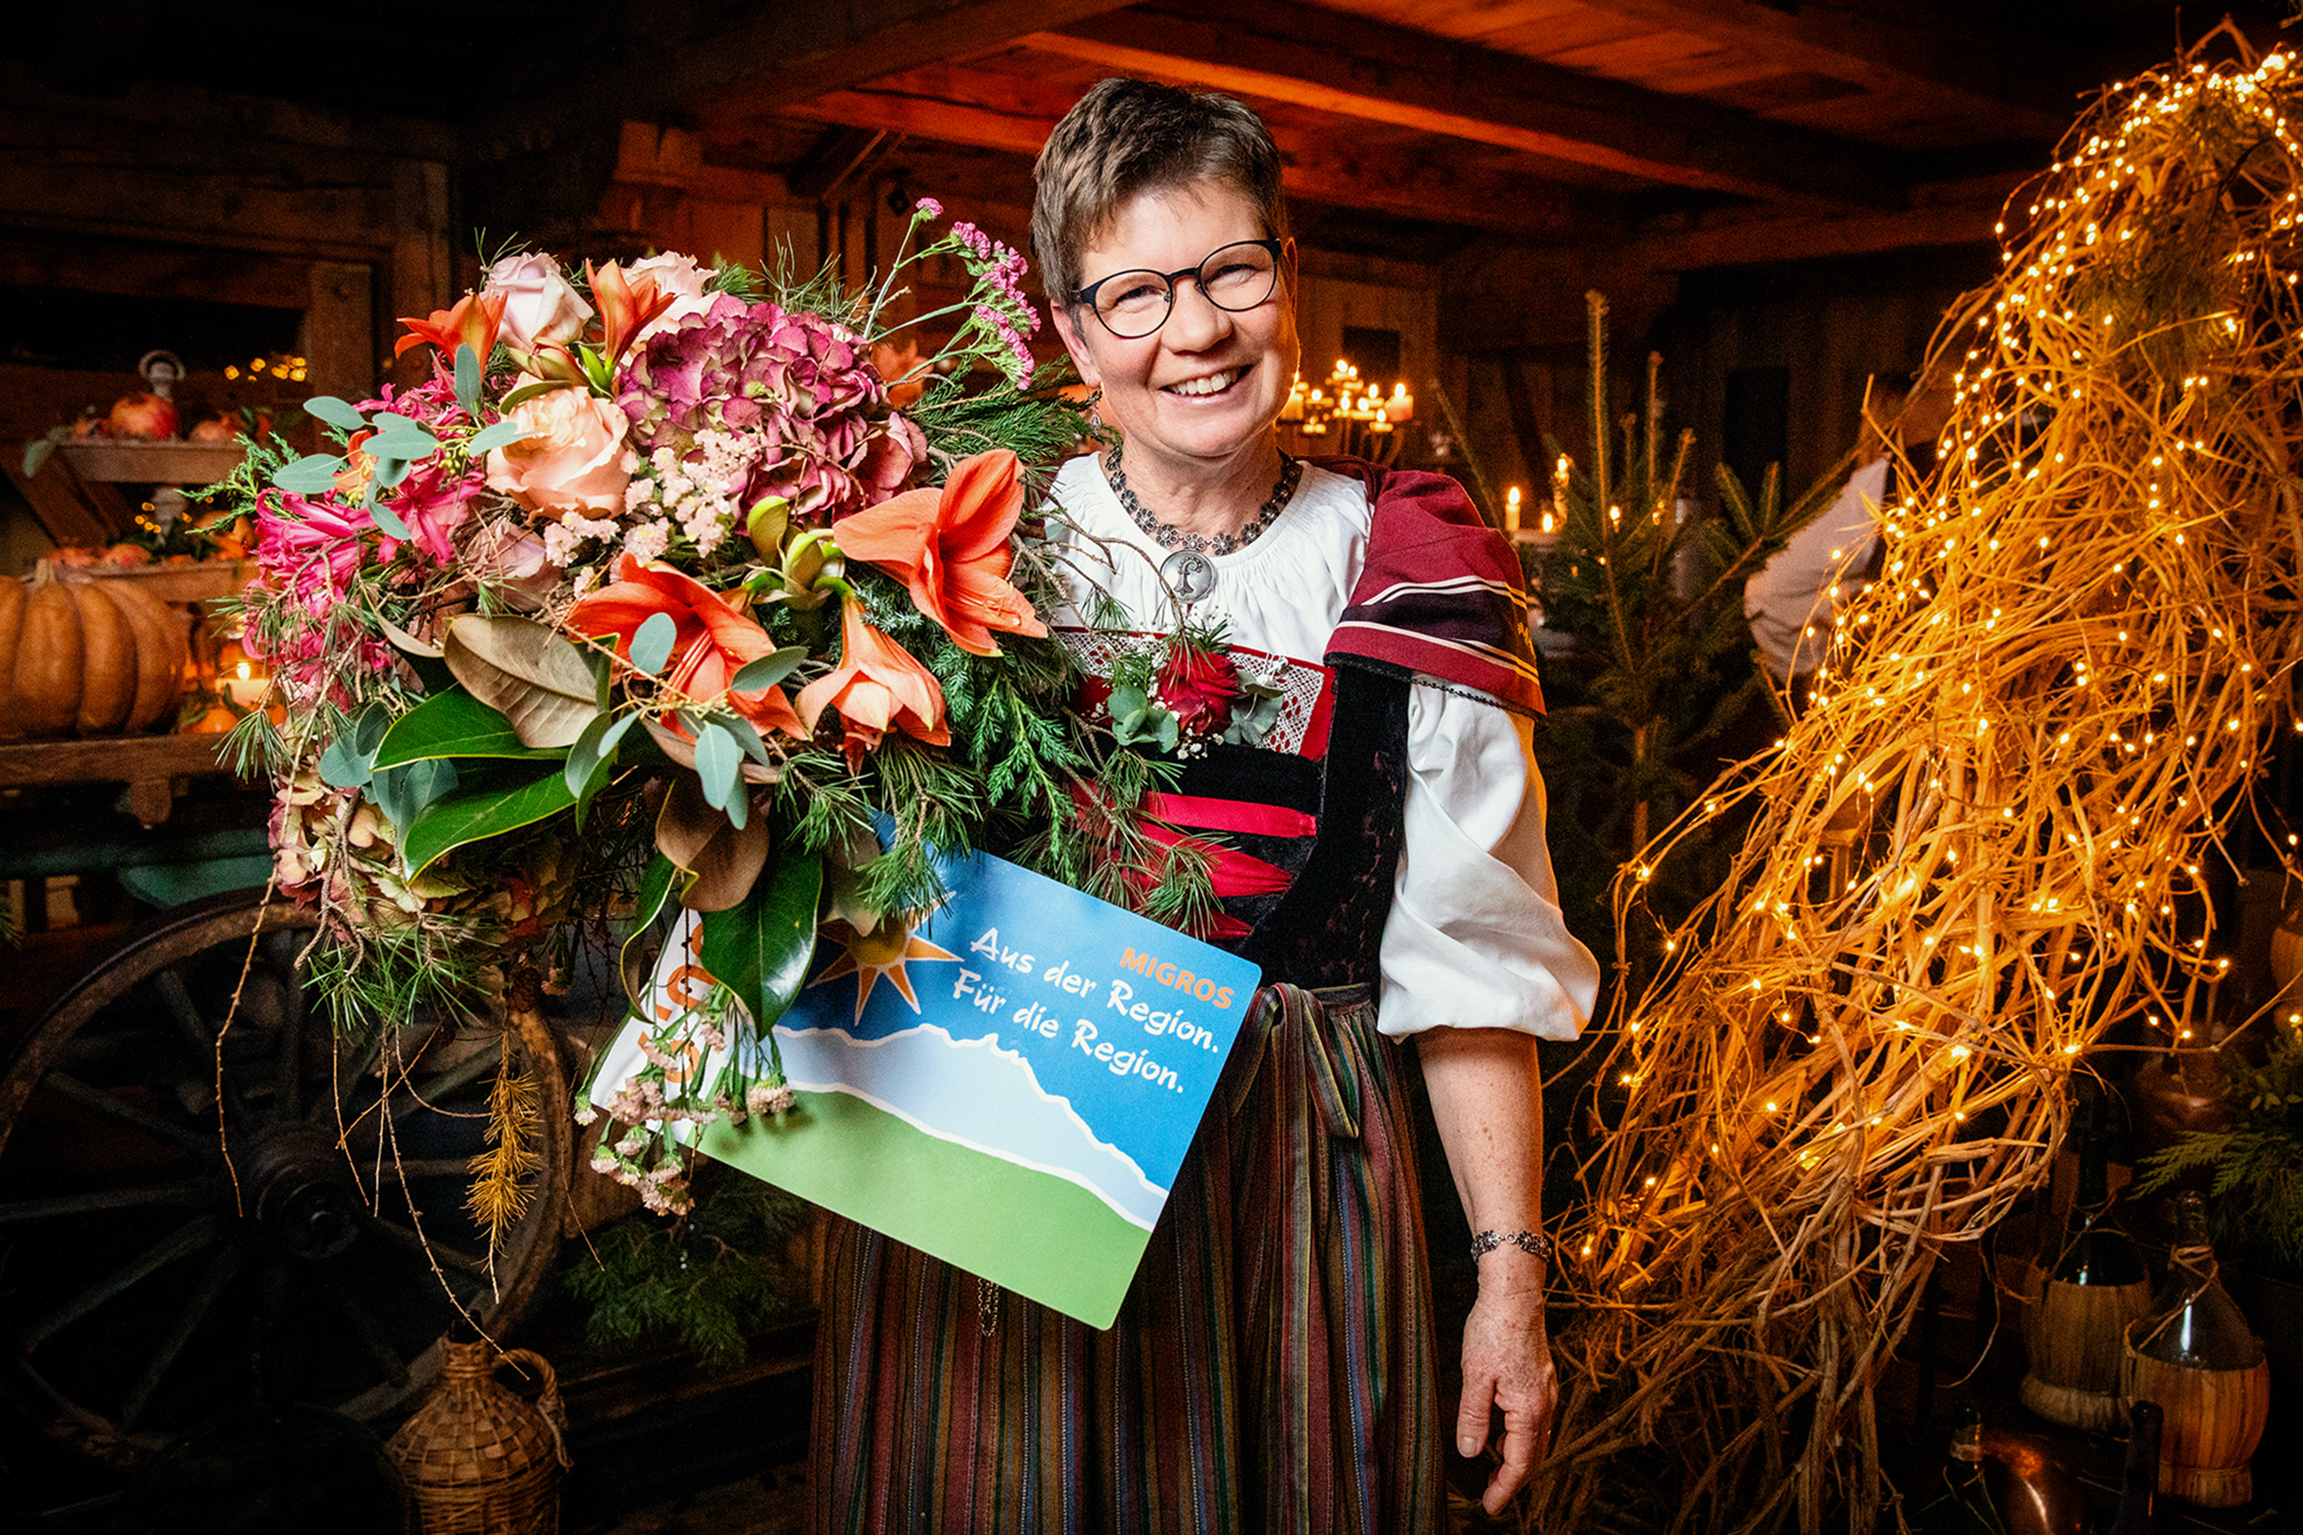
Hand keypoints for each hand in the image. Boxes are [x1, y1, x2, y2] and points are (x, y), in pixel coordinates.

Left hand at [1454, 1277, 1557, 1516]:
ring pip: (1538, 1439)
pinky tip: (1502, 1433)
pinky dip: (1522, 1437)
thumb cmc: (1493, 1329)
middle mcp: (1545, 1404)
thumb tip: (1471, 1454)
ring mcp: (1547, 1392)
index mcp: (1529, 1409)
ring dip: (1518, 1458)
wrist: (1516, 1293)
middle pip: (1534, 1457)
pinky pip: (1537, 1421)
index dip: (1504, 1489)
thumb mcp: (1474, 1376)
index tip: (1489, 1507)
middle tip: (1489, 1493)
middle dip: (1513, 1479)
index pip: (1520, 1464)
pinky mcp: (1543, 1380)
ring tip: (1492, 1467)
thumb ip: (1473, 1417)